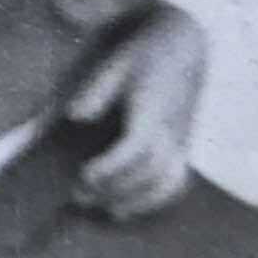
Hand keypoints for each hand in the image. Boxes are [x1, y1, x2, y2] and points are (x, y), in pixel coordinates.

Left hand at [67, 1, 207, 219]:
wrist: (184, 48)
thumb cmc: (143, 55)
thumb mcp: (115, 63)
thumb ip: (95, 90)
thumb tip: (74, 116)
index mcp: (154, 109)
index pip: (138, 146)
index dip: (111, 166)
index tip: (83, 175)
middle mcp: (173, 130)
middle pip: (150, 171)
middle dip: (115, 188)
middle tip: (78, 194)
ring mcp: (182, 141)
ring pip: (167, 184)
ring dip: (134, 201)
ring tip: (101, 207)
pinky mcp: (184, 149)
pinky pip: (174, 184)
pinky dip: (151, 201)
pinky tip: (121, 209)